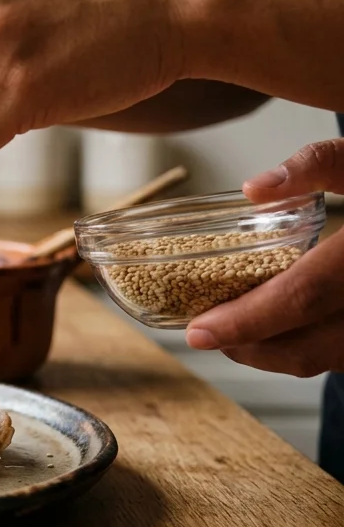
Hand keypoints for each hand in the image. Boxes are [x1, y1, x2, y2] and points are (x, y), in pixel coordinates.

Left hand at [186, 140, 343, 376]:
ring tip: (231, 330)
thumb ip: (316, 165)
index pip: (303, 296)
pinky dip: (304, 351)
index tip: (197, 332)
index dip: (246, 320)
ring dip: (272, 354)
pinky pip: (342, 360)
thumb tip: (253, 189)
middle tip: (203, 332)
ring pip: (324, 361)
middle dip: (246, 346)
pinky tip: (275, 331)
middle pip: (307, 344)